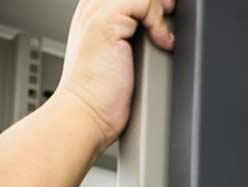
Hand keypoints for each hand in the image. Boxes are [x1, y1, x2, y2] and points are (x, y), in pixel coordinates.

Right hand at [55, 0, 175, 151]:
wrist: (85, 114)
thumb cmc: (98, 96)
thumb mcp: (115, 55)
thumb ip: (131, 33)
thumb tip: (158, 26)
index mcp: (91, 13)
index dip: (147, 3)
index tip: (161, 18)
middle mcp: (92, 8)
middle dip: (154, 3)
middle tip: (163, 25)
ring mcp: (97, 12)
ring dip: (158, 11)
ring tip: (162, 36)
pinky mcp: (106, 20)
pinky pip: (144, 1)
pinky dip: (158, 22)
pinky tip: (161, 43)